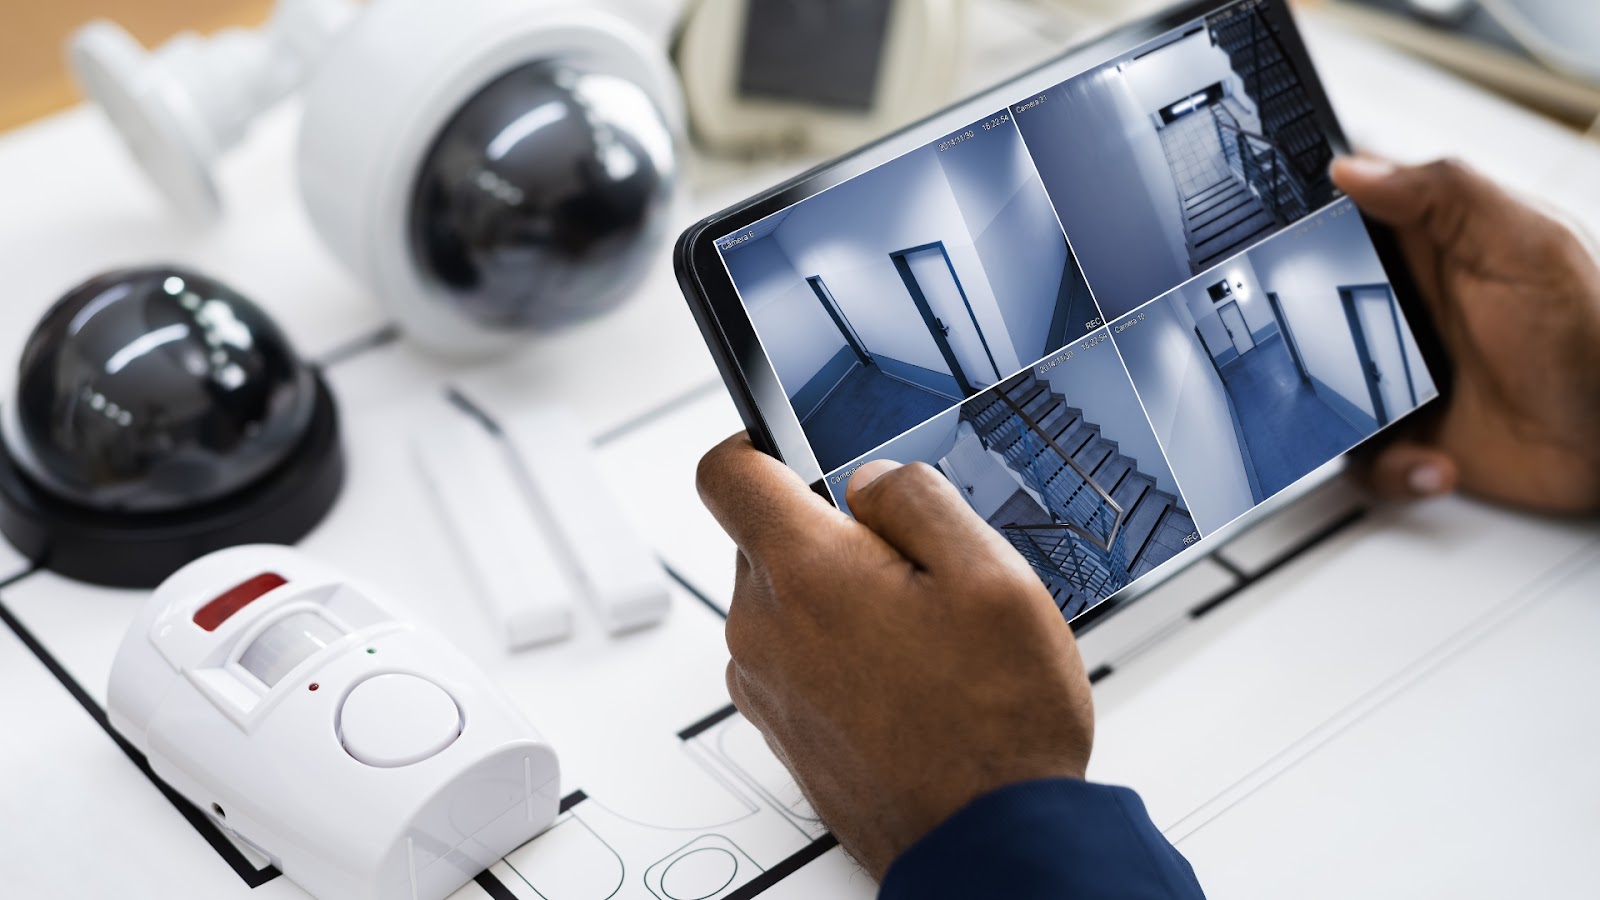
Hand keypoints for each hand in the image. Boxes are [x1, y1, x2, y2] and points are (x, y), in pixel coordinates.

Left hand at [697, 435, 1093, 878]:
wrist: (987, 841)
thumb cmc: (995, 726)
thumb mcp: (991, 576)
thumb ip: (919, 500)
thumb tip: (871, 480)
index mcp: (805, 573)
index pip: (725, 471)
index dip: (758, 442)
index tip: (794, 448)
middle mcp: (764, 629)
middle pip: (765, 539)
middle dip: (831, 533)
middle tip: (913, 568)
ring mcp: (766, 685)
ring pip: (784, 600)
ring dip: (838, 598)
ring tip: (921, 635)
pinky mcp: (781, 727)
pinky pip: (793, 656)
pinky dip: (837, 650)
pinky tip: (906, 677)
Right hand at [1331, 156, 1599, 512]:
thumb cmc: (1594, 334)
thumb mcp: (1526, 244)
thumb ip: (1445, 194)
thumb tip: (1355, 168)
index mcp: (1429, 251)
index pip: (1342, 221)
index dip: (1302, 228)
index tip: (1281, 248)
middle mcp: (1405, 312)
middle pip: (1309, 314)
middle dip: (1301, 343)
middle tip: (1326, 357)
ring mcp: (1401, 375)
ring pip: (1323, 393)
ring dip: (1346, 421)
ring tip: (1392, 424)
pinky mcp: (1409, 436)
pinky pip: (1363, 460)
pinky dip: (1391, 470)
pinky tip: (1434, 461)